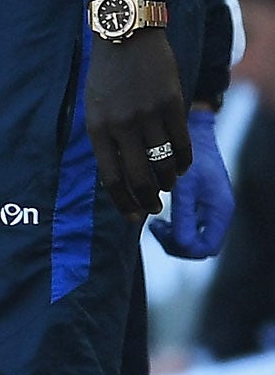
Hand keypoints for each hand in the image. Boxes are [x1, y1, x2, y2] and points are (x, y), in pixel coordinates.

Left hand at [85, 26, 189, 220]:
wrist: (125, 34)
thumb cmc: (107, 74)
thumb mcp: (94, 105)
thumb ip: (104, 137)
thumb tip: (116, 175)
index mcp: (97, 126)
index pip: (111, 177)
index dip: (123, 202)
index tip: (131, 216)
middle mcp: (121, 124)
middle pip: (139, 177)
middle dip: (147, 200)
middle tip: (153, 207)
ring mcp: (148, 115)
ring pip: (164, 164)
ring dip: (167, 181)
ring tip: (166, 184)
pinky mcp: (172, 105)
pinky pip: (182, 145)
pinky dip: (183, 163)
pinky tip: (180, 167)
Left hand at [148, 106, 232, 257]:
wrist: (194, 127)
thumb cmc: (189, 153)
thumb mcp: (185, 186)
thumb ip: (183, 215)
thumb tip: (180, 244)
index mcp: (220, 211)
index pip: (206, 247)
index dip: (182, 246)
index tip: (159, 227)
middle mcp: (219, 211)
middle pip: (199, 245)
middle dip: (175, 241)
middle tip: (154, 226)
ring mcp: (210, 206)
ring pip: (193, 235)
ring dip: (173, 232)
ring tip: (155, 219)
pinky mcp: (201, 198)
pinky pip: (190, 222)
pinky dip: (174, 222)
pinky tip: (157, 208)